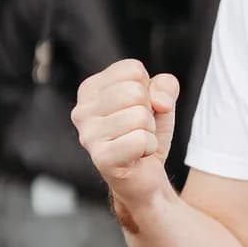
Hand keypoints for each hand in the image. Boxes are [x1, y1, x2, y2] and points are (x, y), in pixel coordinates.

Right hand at [72, 59, 178, 212]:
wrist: (145, 176)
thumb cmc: (145, 134)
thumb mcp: (160, 102)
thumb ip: (165, 85)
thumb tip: (158, 100)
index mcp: (90, 89)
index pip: (132, 70)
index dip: (148, 89)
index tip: (138, 108)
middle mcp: (82, 110)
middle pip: (135, 91)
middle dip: (149, 112)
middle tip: (139, 129)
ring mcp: (88, 135)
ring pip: (140, 116)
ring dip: (149, 132)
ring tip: (137, 142)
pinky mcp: (101, 158)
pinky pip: (140, 140)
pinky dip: (149, 148)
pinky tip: (137, 156)